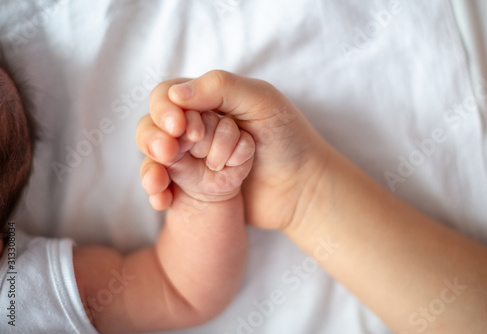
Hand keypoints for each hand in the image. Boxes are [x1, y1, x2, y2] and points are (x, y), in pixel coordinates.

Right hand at [136, 71, 331, 229]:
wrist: (303, 188)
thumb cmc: (288, 137)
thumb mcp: (261, 100)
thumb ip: (220, 87)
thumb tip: (176, 94)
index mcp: (208, 102)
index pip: (168, 97)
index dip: (165, 109)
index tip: (179, 127)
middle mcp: (195, 129)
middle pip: (153, 127)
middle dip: (154, 138)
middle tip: (169, 151)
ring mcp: (192, 160)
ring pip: (153, 158)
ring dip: (150, 167)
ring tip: (159, 182)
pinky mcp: (193, 188)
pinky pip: (165, 187)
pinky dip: (157, 192)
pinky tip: (162, 200)